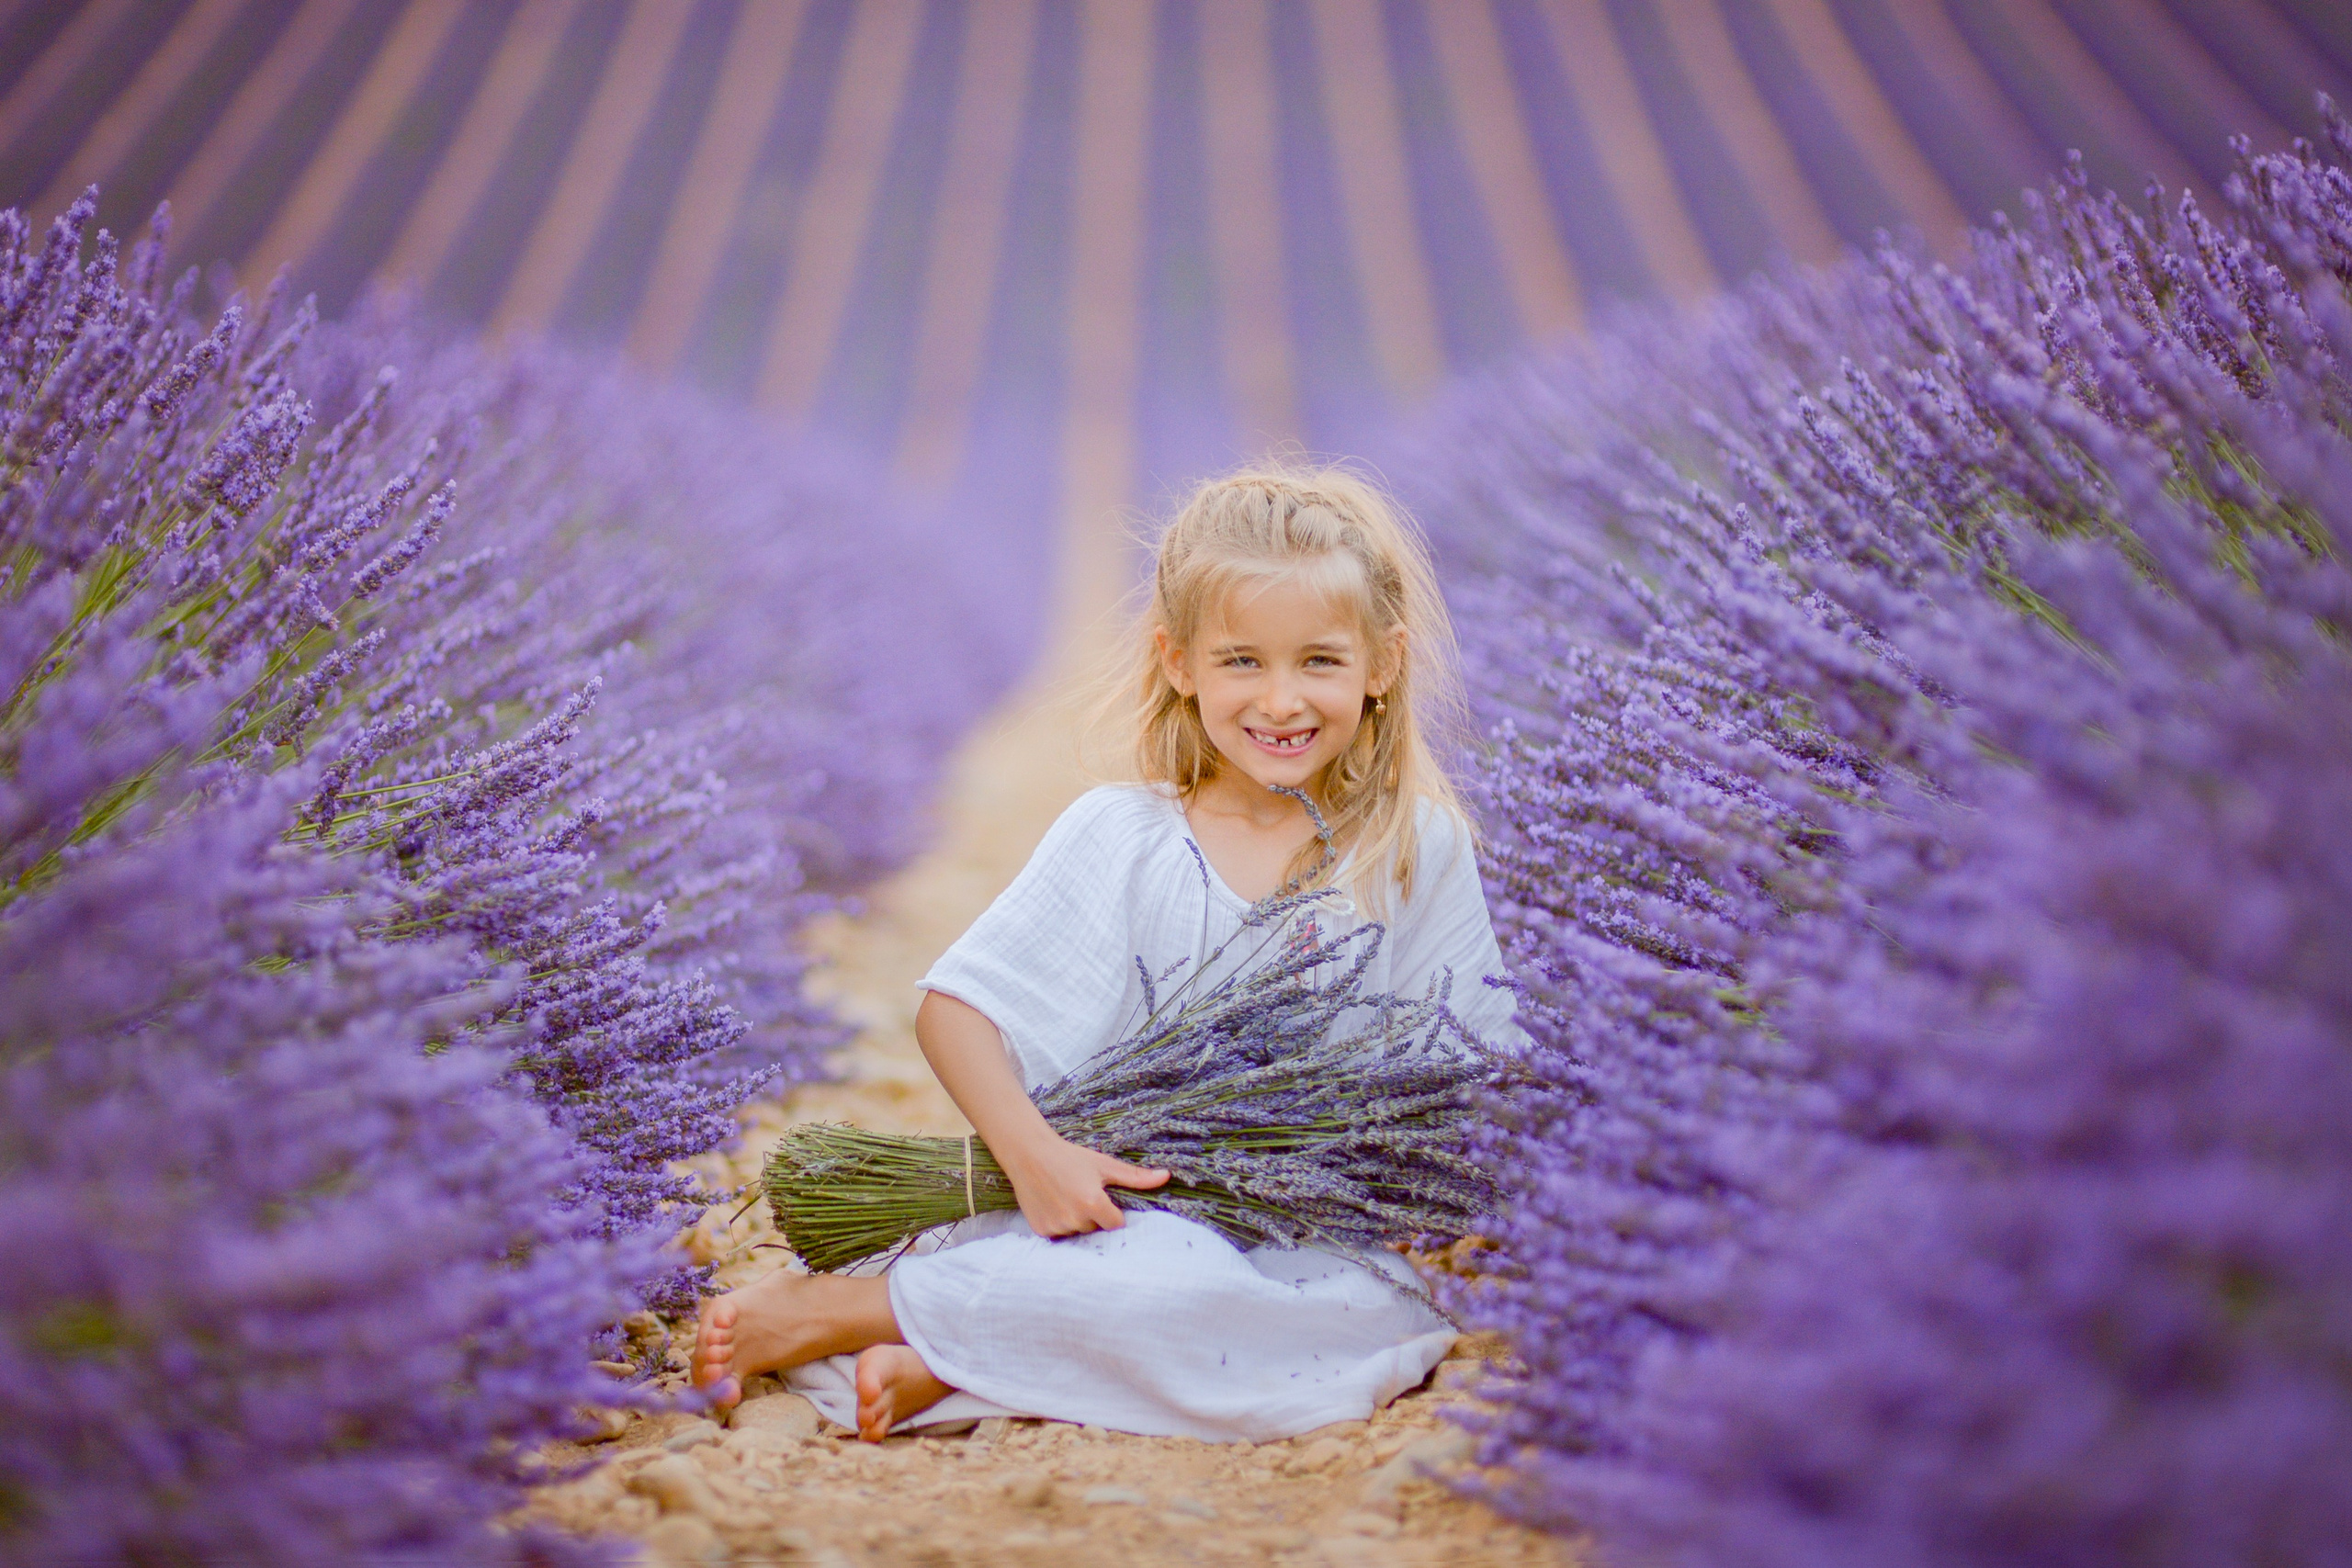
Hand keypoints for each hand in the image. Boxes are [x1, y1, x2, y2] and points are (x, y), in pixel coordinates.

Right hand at [997, 1132, 1167, 1238]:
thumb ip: (1135, 1177)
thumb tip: (1166, 1176)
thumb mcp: (1104, 1165)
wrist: (1029, 1154)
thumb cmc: (1070, 1157)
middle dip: (1094, 1217)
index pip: (1116, 1224)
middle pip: (1096, 1229)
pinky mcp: (1041, 1230)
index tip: (1104, 1200)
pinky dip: (1060, 1224)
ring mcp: (1056, 1227)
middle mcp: (1074, 1219)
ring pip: (1078, 1233)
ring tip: (1067, 1198)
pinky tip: (1055, 1205)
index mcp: (1093, 1203)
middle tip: (1082, 1194)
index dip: (1113, 1213)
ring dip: (1077, 1222)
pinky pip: (1059, 1235)